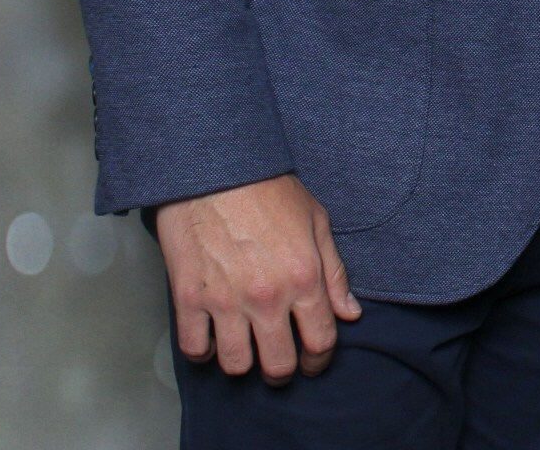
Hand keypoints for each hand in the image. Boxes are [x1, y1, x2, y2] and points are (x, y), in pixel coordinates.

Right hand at [155, 174, 361, 382]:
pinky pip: (195, 348)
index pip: (320, 342)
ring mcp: (226, 300)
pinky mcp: (189, 297)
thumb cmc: (267, 189)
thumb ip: (335, 273)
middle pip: (279, 364)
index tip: (313, 362)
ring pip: (236, 365)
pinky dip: (204, 351)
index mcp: (303, 277)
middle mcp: (267, 296)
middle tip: (278, 363)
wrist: (214, 167)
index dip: (320, 361)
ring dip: (243, 363)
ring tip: (245, 349)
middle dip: (282, 372)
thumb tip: (350, 314)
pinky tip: (212, 338)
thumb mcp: (316, 221)